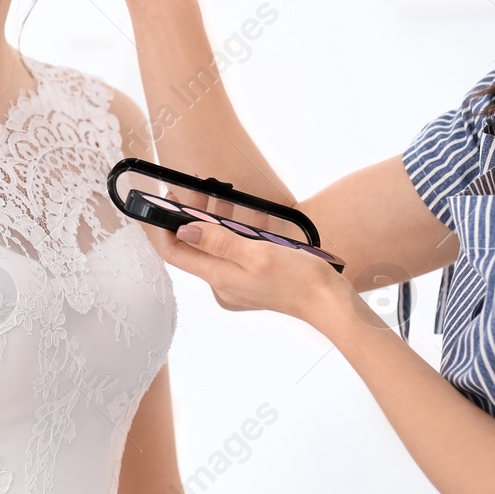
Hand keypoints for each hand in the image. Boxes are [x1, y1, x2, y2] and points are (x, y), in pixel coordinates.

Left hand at [152, 218, 354, 325]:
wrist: (330, 303)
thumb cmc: (298, 280)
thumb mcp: (256, 254)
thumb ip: (218, 242)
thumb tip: (184, 231)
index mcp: (218, 277)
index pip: (176, 253)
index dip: (165, 228)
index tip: (167, 201)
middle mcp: (223, 283)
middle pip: (197, 247)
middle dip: (195, 217)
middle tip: (203, 190)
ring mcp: (239, 283)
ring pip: (219, 247)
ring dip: (220, 222)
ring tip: (227, 198)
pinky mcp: (255, 280)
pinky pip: (238, 252)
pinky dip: (242, 233)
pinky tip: (257, 218)